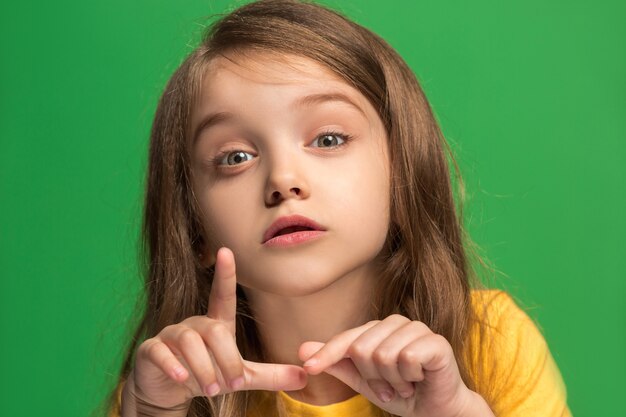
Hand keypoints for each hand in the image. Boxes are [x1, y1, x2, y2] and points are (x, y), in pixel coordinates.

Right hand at [125, 247, 306, 411]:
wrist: (166, 391)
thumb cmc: (208, 375)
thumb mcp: (242, 377)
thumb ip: (271, 375)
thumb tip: (306, 376)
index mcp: (216, 324)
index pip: (222, 295)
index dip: (224, 274)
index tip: (226, 251)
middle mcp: (194, 324)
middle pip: (215, 332)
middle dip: (226, 361)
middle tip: (230, 386)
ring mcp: (171, 335)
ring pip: (190, 343)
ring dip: (204, 369)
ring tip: (211, 390)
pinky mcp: (151, 350)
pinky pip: (161, 352)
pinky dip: (173, 366)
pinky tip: (182, 378)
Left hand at [299, 315, 479, 416]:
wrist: (436, 412)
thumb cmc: (401, 393)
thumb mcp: (363, 381)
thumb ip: (337, 364)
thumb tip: (303, 349)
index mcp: (378, 329)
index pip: (347, 339)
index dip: (327, 354)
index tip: (309, 368)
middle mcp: (396, 323)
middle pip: (363, 349)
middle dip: (373, 379)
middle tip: (389, 388)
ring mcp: (417, 329)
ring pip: (384, 355)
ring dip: (393, 382)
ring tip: (405, 385)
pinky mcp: (435, 341)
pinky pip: (406, 358)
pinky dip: (409, 378)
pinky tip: (419, 380)